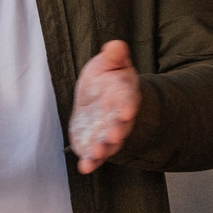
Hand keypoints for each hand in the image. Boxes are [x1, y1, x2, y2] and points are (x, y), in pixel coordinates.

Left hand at [67, 40, 139, 173]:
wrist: (101, 99)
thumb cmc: (107, 79)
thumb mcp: (110, 63)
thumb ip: (114, 56)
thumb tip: (115, 45)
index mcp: (124, 96)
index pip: (127, 101)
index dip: (127, 106)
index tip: (126, 111)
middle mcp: (117, 119)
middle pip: (120, 127)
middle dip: (117, 132)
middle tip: (113, 136)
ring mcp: (106, 134)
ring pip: (108, 145)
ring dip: (103, 150)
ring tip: (97, 154)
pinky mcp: (93, 144)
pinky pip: (93, 156)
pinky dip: (90, 162)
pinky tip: (84, 167)